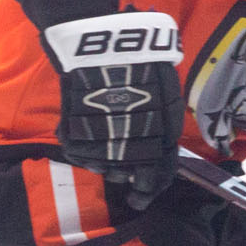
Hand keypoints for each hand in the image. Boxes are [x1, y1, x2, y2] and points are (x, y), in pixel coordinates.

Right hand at [42, 12, 183, 195]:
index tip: (141, 198)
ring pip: (104, 167)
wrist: (107, 47)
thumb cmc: (145, 66)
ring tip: (107, 150)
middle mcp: (133, 148)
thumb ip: (166, 126)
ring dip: (107, 163)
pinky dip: (84, 152)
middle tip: (123, 173)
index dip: (150, 190)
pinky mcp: (77, 135)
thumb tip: (162, 153)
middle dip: (126, 176)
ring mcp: (103, 142)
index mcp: (162, 140)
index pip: (158, 177)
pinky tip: (90, 143)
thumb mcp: (168, 97)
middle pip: (128, 175)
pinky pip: (80, 155)